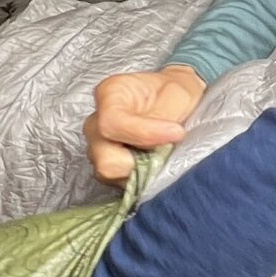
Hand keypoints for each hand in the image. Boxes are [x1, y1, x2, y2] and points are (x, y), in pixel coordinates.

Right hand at [83, 65, 206, 183]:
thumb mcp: (178, 93)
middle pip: (104, 157)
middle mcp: (96, 123)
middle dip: (140, 160)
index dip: (144, 134)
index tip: (177, 133)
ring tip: (162, 155)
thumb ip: (164, 116)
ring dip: (141, 170)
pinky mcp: (109, 168)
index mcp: (110, 94)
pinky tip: (155, 164)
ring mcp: (98, 147)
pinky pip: (119, 183)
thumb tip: (162, 142)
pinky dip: (140, 178)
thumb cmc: (176, 93)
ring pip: (109, 174)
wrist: (178, 102)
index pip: (111, 123)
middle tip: (167, 150)